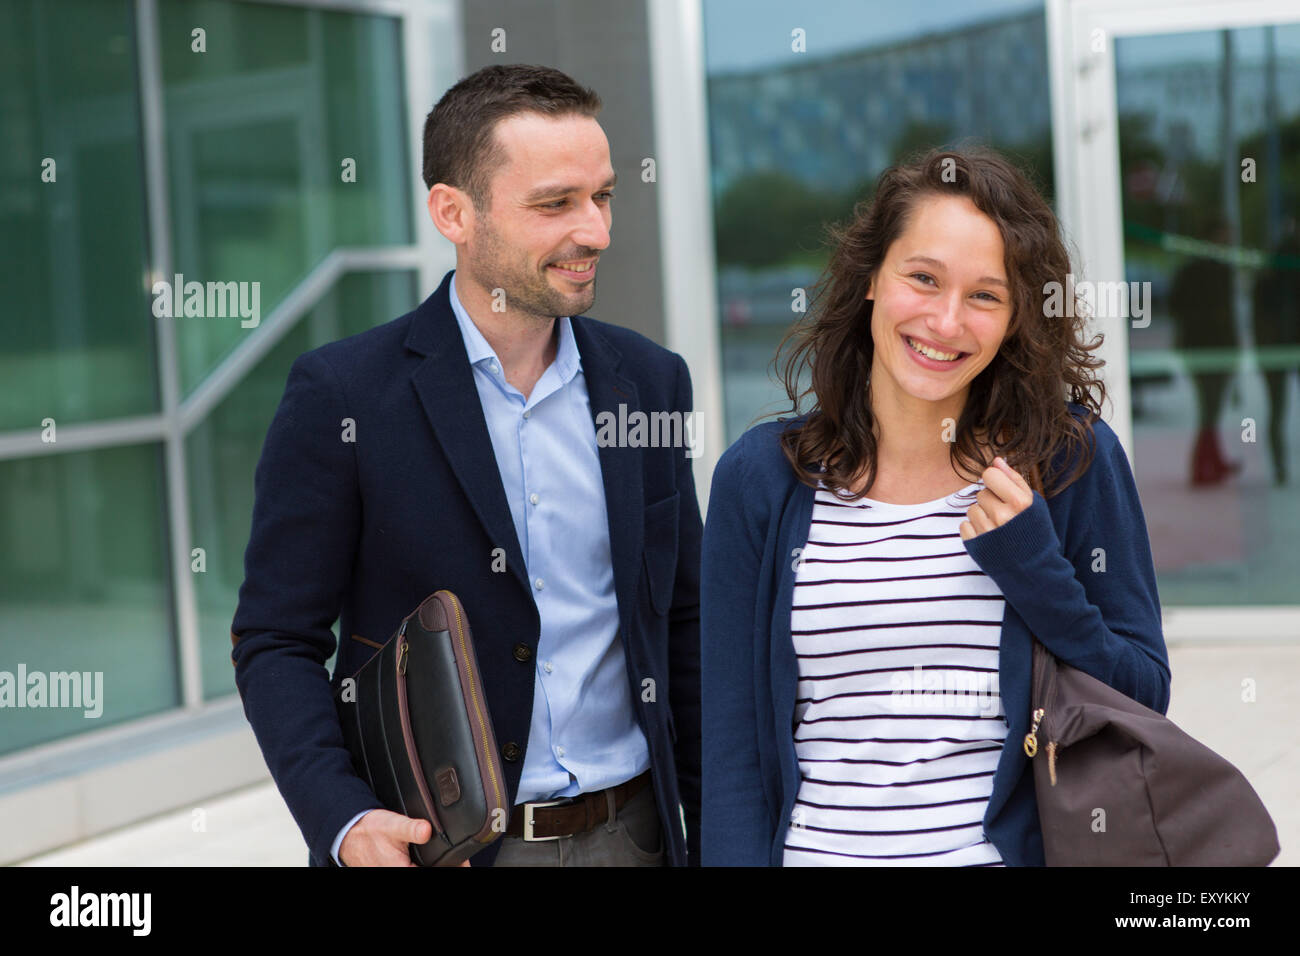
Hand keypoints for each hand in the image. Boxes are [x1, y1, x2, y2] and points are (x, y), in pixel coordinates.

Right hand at [339, 809, 469, 866]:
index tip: (462, 864)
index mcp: (400, 870)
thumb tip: (426, 830)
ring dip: (434, 864)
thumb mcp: (392, 825)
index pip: (432, 871)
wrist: (349, 833)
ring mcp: (392, 873)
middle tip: (459, 861)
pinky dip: (423, 863)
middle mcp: (396, 873)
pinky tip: (431, 859)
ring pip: (421, 870)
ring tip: (448, 860)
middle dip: (444, 865)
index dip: (449, 866)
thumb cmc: (369, 830)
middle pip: (429, 871)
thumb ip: (411, 828)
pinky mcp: (391, 869)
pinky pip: (411, 869)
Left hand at [959, 457, 1033, 541]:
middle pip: (981, 493)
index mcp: (1019, 503)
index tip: (1001, 490)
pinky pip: (965, 525)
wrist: (1033, 569)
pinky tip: (989, 537)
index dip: (994, 481)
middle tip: (1004, 515)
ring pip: (972, 509)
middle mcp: (1002, 516)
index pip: (990, 474)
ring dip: (982, 515)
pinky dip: (974, 529)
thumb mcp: (1033, 503)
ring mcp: (987, 531)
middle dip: (991, 501)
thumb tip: (996, 461)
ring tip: (997, 528)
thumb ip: (1014, 479)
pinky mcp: (974, 544)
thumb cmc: (1035, 532)